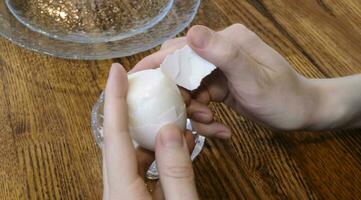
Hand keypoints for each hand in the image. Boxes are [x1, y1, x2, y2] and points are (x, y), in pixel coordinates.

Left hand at [102, 64, 198, 199]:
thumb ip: (176, 172)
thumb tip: (169, 130)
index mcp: (122, 192)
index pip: (115, 136)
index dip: (115, 99)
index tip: (116, 70)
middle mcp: (117, 189)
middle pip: (120, 138)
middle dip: (135, 108)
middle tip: (153, 84)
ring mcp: (125, 193)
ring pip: (135, 151)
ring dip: (156, 132)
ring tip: (181, 117)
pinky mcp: (137, 196)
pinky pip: (146, 165)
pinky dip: (162, 151)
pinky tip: (182, 143)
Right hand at [131, 24, 315, 131]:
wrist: (302, 111)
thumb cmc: (283, 95)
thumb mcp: (253, 77)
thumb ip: (223, 54)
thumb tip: (191, 33)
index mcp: (225, 41)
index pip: (180, 49)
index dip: (155, 64)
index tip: (133, 80)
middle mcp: (218, 51)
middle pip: (179, 71)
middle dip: (179, 96)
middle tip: (191, 115)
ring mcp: (218, 69)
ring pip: (187, 89)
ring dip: (193, 110)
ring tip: (211, 124)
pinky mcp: (219, 85)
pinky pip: (199, 99)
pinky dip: (203, 116)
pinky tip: (219, 128)